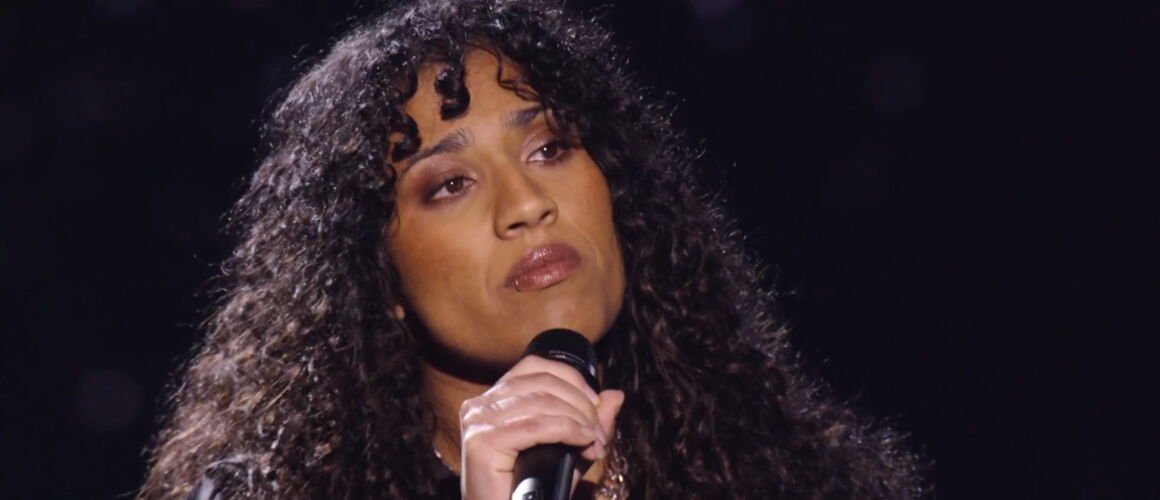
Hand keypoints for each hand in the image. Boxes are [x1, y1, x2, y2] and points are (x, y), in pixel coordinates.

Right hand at [459, 355, 625, 498]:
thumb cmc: (531, 493)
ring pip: (543, 402)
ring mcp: (478, 422)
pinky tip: (582, 441)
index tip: (596, 404)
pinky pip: (537, 426)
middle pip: (542, 381)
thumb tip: (615, 395)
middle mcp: (479, 405)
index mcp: (492, 400)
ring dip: (578, 419)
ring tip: (593, 440)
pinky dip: (568, 430)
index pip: (535, 365)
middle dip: (581, 403)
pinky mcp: (483, 442)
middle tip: (598, 431)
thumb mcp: (567, 452)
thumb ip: (588, 423)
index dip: (572, 379)